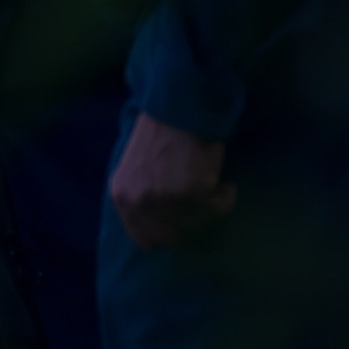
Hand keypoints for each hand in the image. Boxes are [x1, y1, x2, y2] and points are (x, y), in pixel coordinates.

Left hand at [109, 112, 235, 248]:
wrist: (175, 109)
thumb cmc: (157, 136)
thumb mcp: (133, 170)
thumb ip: (140, 200)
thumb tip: (161, 232)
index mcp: (122, 197)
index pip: (144, 238)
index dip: (166, 235)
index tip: (182, 226)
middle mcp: (140, 202)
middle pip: (173, 237)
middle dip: (192, 224)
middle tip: (203, 208)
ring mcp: (165, 199)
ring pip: (197, 224)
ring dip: (211, 210)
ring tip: (216, 190)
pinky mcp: (192, 191)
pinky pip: (217, 208)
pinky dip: (226, 198)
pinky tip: (224, 185)